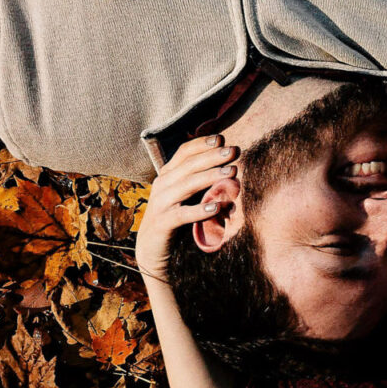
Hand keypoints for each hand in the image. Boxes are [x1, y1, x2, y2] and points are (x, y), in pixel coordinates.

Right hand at [132, 135, 238, 281]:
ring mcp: (160, 204)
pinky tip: (216, 207)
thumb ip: (201, 181)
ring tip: (231, 172)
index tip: (221, 138)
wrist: (152, 249)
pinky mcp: (162, 223)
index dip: (201, 144)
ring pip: (186, 186)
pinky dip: (199, 210)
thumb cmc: (175, 217)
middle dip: (212, 157)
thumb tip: (230, 167)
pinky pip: (182, 215)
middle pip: (188, 166)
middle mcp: (162, 185)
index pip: (184, 153)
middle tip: (233, 151)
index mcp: (168, 175)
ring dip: (210, 177)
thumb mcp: (186, 195)